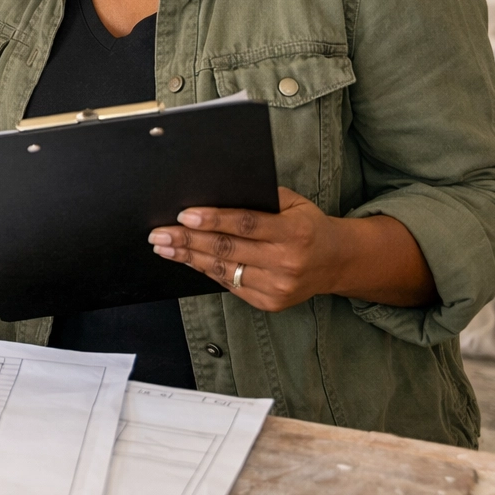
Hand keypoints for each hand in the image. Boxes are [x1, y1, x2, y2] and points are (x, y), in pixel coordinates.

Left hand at [148, 187, 435, 311]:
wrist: (336, 262)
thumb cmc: (306, 224)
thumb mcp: (292, 203)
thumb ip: (259, 198)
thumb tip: (214, 192)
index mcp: (295, 233)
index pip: (246, 225)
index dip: (213, 220)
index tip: (183, 215)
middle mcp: (287, 263)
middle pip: (228, 250)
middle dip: (188, 241)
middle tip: (159, 233)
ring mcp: (278, 287)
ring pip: (224, 270)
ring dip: (188, 257)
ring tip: (164, 247)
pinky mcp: (270, 303)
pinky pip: (229, 284)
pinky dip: (204, 270)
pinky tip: (186, 259)